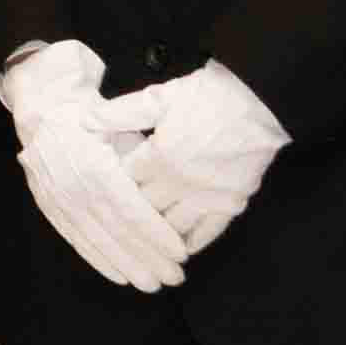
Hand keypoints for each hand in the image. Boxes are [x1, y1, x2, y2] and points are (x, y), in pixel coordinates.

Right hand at [0, 40, 189, 296]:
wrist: (45, 113)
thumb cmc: (94, 119)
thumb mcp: (122, 126)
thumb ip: (142, 160)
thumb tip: (171, 193)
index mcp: (96, 166)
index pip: (133, 212)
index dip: (158, 236)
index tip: (182, 252)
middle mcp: (76, 188)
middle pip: (118, 233)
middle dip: (149, 259)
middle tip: (175, 278)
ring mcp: (60, 201)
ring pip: (99, 242)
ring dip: (128, 266)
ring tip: (153, 283)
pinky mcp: (51, 209)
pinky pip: (78, 241)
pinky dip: (100, 261)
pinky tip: (120, 276)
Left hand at [105, 62, 291, 255]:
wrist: (260, 100)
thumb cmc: (209, 95)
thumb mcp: (160, 97)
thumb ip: (121, 112)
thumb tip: (85, 120)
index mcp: (158, 156)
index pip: (122, 183)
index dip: (108, 186)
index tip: (97, 190)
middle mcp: (180, 183)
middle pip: (143, 210)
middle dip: (126, 215)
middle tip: (111, 223)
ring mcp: (207, 197)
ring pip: (171, 229)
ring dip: (155, 236)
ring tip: (140, 243)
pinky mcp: (231, 203)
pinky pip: (207, 234)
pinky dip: (191, 243)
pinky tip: (179, 249)